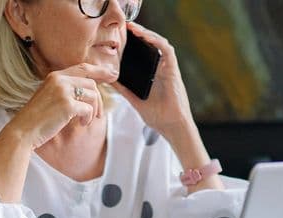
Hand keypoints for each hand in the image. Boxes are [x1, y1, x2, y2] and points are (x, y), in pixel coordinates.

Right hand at [7, 63, 117, 149]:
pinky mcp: (67, 105)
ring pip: (93, 95)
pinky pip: (88, 109)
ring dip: (93, 111)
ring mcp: (63, 91)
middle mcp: (59, 79)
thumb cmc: (38, 118)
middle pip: (91, 84)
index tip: (113, 75)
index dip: (100, 71)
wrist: (23, 130)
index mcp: (55, 76)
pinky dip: (88, 118)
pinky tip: (81, 124)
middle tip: (98, 115)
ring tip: (85, 121)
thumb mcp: (50, 97)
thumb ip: (66, 91)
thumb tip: (91, 92)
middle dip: (98, 101)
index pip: (83, 68)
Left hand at [112, 23, 194, 137]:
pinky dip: (156, 41)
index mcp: (153, 75)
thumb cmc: (158, 117)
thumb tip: (109, 79)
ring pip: (159, 43)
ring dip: (147, 34)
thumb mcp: (135, 100)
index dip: (135, 43)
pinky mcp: (173, 70)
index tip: (121, 37)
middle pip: (151, 45)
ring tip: (133, 28)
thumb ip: (124, 89)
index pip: (144, 54)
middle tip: (125, 27)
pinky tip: (146, 36)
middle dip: (140, 34)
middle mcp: (161, 70)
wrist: (172, 126)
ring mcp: (168, 69)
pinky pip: (167, 50)